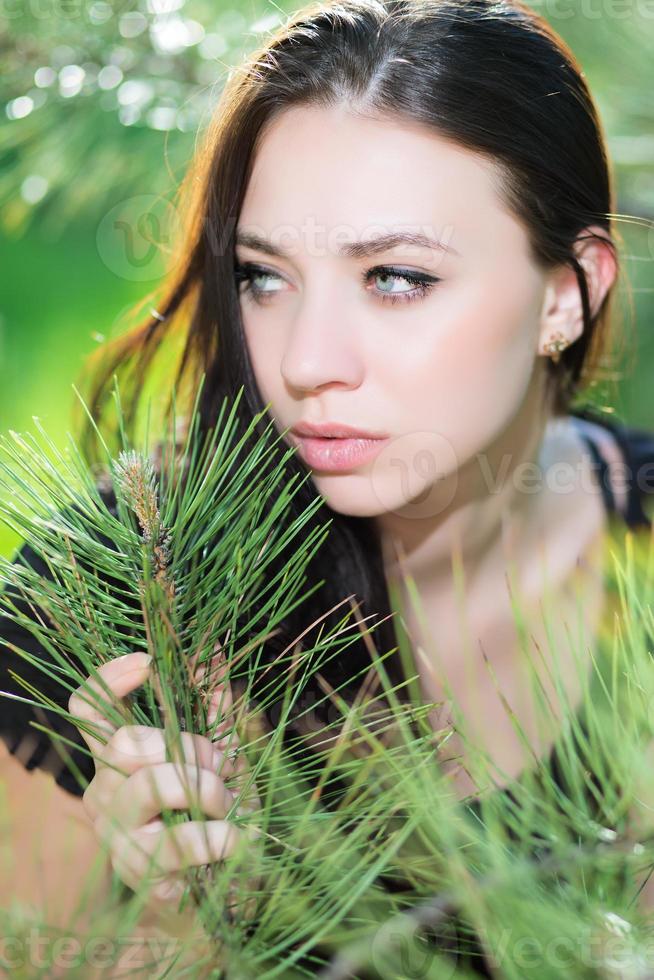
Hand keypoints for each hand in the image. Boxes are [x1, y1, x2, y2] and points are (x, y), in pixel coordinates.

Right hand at [68, 648, 259, 911]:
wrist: (220, 882)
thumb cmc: (212, 807)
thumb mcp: (219, 747)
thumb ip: (211, 700)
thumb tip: (209, 645)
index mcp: (117, 755)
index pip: (86, 708)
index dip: (109, 679)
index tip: (149, 664)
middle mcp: (103, 791)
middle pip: (124, 744)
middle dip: (188, 746)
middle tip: (221, 765)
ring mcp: (115, 833)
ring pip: (153, 786)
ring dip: (208, 790)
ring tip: (232, 805)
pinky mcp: (137, 873)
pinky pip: (181, 842)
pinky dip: (221, 836)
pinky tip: (237, 838)